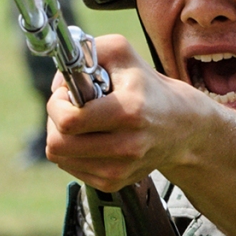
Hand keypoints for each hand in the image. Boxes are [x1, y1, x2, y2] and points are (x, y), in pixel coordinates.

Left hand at [45, 34, 205, 192]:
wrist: (181, 126)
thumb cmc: (147, 86)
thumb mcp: (122, 53)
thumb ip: (85, 52)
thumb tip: (58, 83)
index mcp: (129, 112)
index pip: (68, 121)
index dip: (56, 104)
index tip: (67, 94)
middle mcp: (126, 146)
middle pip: (57, 145)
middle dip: (54, 122)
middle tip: (70, 109)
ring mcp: (120, 169)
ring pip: (59, 158)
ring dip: (62, 137)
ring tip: (83, 123)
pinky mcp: (114, 183)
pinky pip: (71, 169)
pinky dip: (73, 152)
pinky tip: (91, 138)